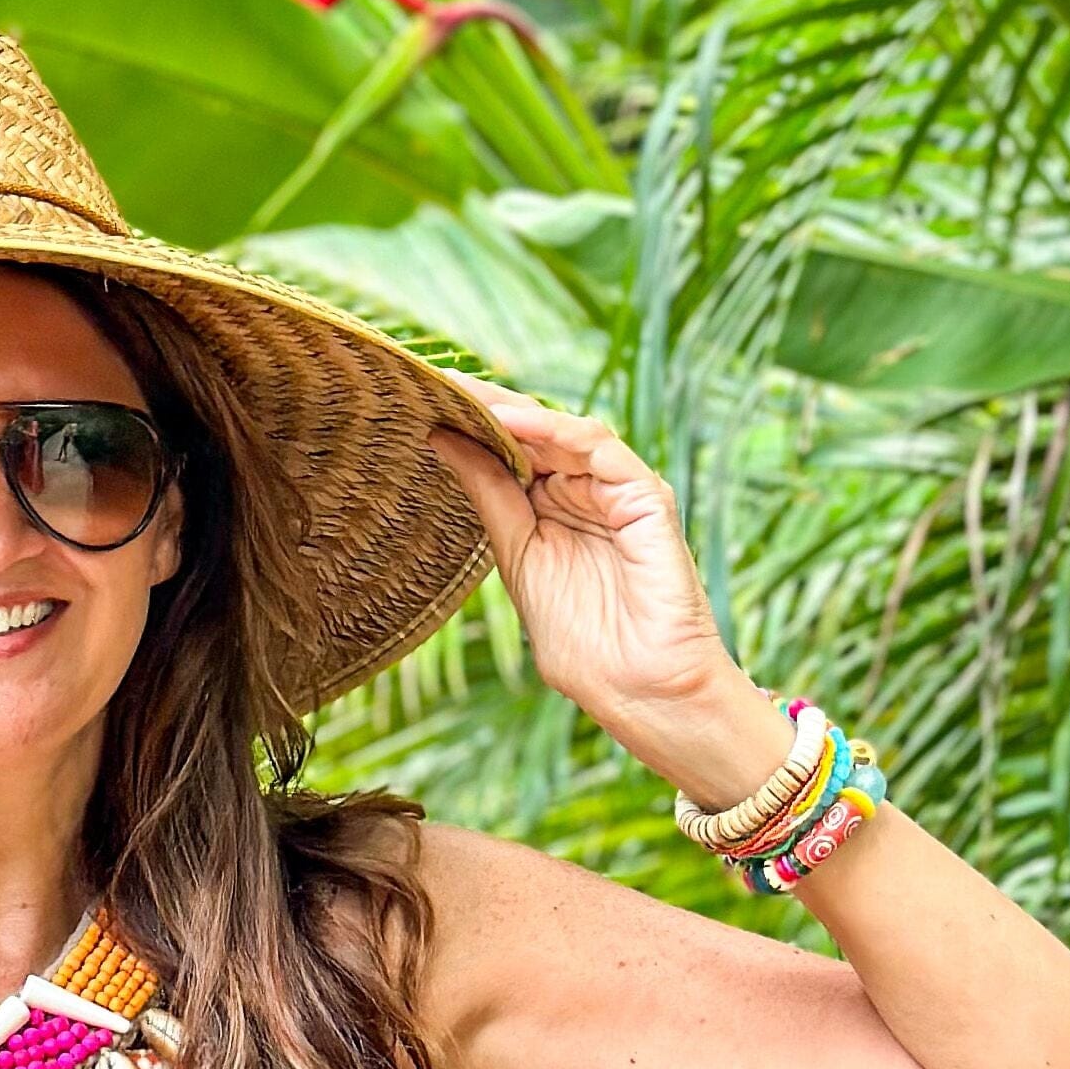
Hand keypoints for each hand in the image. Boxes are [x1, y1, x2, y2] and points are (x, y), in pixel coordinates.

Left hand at [428, 380, 790, 809]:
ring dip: (514, 411)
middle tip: (436, 378)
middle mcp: (586, 491)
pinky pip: (601, 449)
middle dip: (487, 405)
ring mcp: (618, 491)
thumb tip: (441, 438)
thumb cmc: (582, 643)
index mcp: (553, 508)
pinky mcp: (646, 497)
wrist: (636, 690)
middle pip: (535, 432)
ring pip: (565, 431)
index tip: (422, 395)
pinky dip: (557, 432)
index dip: (471, 422)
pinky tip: (516, 424)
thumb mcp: (518, 555)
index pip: (509, 450)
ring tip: (467, 395)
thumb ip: (490, 495)